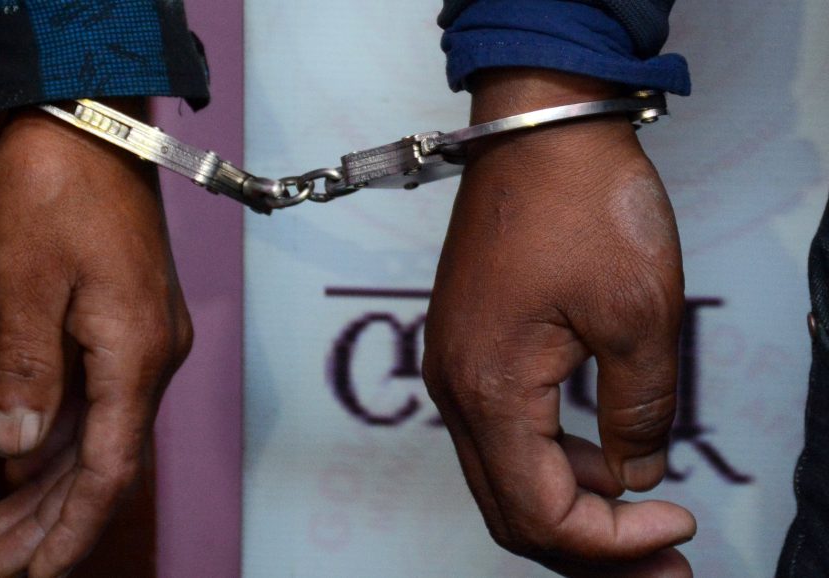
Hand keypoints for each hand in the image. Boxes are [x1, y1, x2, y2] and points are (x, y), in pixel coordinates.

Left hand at [0, 106, 191, 576]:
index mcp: (135, 351)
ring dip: (49, 484)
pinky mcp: (129, 323)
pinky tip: (24, 464)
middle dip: (51, 520)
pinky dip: (59, 437)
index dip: (70, 530)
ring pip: (100, 434)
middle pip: (105, 462)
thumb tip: (13, 449)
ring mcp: (144, 339)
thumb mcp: (26, 280)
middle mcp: (152, 355)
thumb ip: (25, 369)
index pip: (107, 469)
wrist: (91, 121)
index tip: (30, 575)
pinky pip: (98, 398)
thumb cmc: (59, 188)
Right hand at [422, 70, 695, 576]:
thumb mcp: (640, 315)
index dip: (613, 543)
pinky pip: (503, 435)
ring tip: (642, 515)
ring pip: (504, 478)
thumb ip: (641, 411)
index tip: (680, 525)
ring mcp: (455, 368)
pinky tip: (604, 458)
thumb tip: (638, 471)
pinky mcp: (468, 348)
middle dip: (588, 548)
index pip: (541, 514)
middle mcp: (456, 391)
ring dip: (571, 508)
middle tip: (661, 559)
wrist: (539, 128)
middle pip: (511, 511)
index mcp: (491, 390)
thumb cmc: (580, 204)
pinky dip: (552, 464)